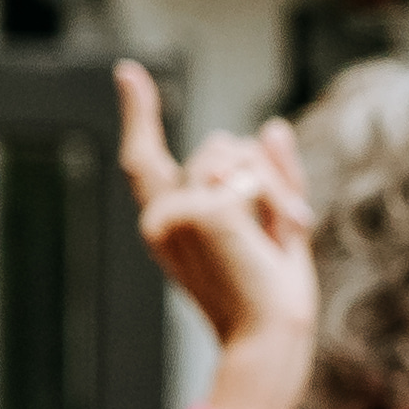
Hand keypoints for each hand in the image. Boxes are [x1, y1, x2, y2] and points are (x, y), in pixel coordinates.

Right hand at [114, 60, 316, 408]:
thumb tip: (271, 126)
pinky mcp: (202, 212)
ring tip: (278, 239)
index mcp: (168, 221)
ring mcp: (176, 212)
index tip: (129, 72)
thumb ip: (270, 177)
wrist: (270, 335)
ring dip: (274, 190)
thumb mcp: (272, 225)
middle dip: (262, 178)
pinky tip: (278, 239)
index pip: (145, 159)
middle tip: (277, 235)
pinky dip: (279, 201)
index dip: (139, 112)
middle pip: (218, 147)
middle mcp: (161, 215)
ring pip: (234, 154)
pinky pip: (253, 174)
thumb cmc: (271, 294)